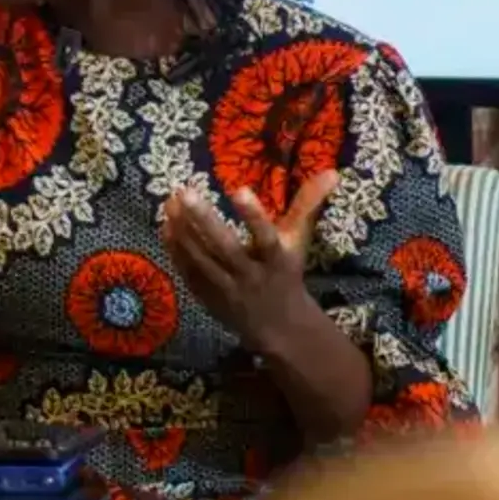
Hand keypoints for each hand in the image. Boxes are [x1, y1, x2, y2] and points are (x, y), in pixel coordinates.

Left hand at [159, 167, 340, 351]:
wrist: (277, 327)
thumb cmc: (286, 273)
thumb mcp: (299, 241)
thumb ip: (308, 205)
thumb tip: (332, 171)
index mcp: (277, 260)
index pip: (266, 237)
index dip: (253, 216)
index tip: (238, 190)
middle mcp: (251, 275)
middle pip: (225, 248)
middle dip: (204, 221)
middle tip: (186, 192)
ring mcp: (227, 288)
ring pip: (201, 259)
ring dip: (183, 231)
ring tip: (170, 202)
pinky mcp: (208, 297)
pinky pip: (188, 271)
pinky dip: (175, 249)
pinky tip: (166, 225)